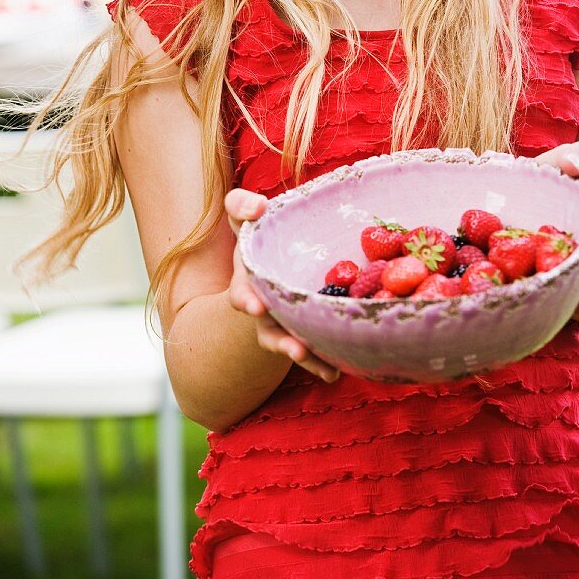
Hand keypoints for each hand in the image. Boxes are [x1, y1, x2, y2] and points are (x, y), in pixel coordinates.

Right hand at [225, 188, 339, 382]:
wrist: (276, 258)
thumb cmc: (262, 235)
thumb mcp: (247, 218)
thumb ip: (243, 206)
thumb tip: (258, 206)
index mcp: (249, 281)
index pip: (242, 293)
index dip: (247, 301)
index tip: (256, 306)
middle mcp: (263, 307)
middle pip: (267, 328)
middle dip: (280, 339)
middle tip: (294, 348)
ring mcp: (283, 323)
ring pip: (288, 343)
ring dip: (301, 354)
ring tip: (316, 362)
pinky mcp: (304, 330)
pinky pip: (311, 350)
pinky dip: (320, 362)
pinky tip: (335, 372)